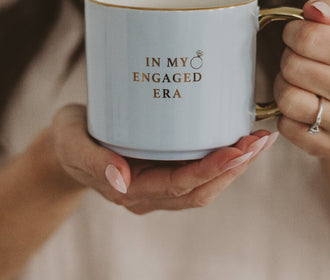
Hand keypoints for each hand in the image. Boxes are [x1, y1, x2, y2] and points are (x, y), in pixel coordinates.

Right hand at [51, 104, 277, 213]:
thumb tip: (120, 178)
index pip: (179, 187)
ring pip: (205, 183)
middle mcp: (151, 192)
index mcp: (131, 190)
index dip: (211, 171)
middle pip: (201, 188)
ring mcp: (158, 182)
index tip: (239, 150)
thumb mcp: (72, 145)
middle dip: (234, 167)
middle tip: (260, 140)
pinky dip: (222, 157)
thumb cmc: (70, 141)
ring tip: (259, 139)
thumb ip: (93, 162)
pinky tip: (236, 137)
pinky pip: (198, 169)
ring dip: (235, 164)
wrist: (68, 144)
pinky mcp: (163, 166)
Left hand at [274, 0, 329, 158]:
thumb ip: (329, 12)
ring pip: (287, 98)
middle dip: (288, 61)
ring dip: (283, 89)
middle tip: (299, 65)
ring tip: (298, 86)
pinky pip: (286, 127)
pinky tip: (301, 110)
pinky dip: (286, 117)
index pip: (307, 37)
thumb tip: (313, 9)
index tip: (297, 38)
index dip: (293, 34)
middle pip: (292, 67)